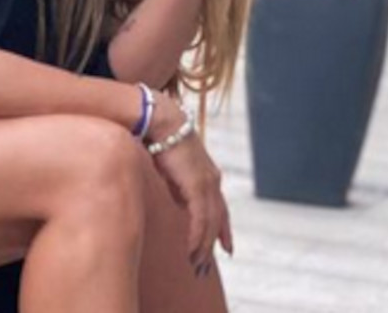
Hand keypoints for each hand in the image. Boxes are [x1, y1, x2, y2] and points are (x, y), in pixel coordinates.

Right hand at [146, 93, 232, 271]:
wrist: (161, 121)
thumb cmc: (162, 140)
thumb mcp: (173, 169)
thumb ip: (178, 186)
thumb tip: (179, 203)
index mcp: (209, 175)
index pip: (220, 208)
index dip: (223, 229)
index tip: (226, 247)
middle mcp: (213, 180)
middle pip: (218, 219)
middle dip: (213, 244)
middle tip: (204, 266)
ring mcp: (207, 183)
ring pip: (211, 223)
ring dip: (203, 246)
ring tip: (195, 264)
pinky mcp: (197, 185)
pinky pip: (200, 218)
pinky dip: (197, 236)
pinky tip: (191, 249)